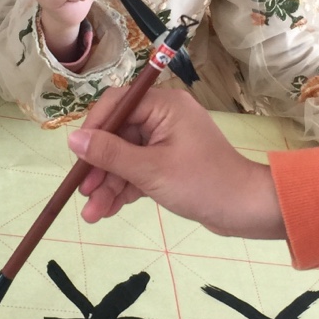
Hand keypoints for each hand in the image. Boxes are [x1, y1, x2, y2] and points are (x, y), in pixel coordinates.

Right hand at [68, 87, 285, 238]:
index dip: (94, 128)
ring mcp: (167, 141)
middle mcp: (165, 118)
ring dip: (108, 184)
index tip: (79, 156)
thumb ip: (110, 154)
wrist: (246, 210)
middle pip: (118, 135)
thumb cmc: (203, 183)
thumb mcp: (150, 170)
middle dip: (99, 166)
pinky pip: (138, 170)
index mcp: (164, 106)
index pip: (117, 104)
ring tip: (91, 214)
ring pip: (126, 157)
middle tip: (82, 192)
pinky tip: (107, 210)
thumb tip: (73, 139)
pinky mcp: (170, 164)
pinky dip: (124, 189)